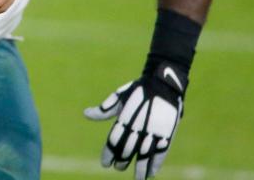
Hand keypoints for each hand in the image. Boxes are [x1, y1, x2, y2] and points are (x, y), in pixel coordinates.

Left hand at [85, 62, 186, 178]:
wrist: (163, 84)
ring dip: (140, 169)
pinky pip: (160, 153)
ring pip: (144, 156)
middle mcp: (138, 128)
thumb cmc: (138, 90)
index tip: (105, 163)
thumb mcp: (119, 96)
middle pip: (127, 150)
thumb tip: (86, 114)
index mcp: (125, 119)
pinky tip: (151, 173)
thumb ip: (104, 109)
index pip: (114, 141)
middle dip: (122, 161)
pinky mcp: (167, 134)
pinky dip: (155, 164)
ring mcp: (154, 132)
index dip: (109, 154)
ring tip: (137, 179)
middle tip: (118, 167)